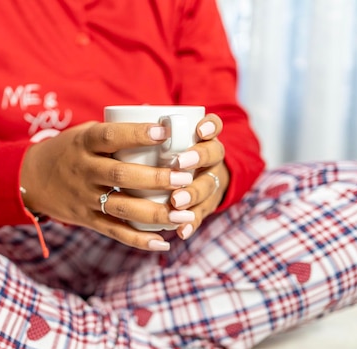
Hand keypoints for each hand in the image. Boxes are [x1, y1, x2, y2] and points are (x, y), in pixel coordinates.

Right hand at [20, 121, 194, 250]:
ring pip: (121, 208)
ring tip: (183, 214)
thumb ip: (117, 132)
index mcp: (84, 143)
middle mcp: (84, 170)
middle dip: (156, 178)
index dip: (137, 134)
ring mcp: (85, 197)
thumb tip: (165, 119)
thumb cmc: (70, 150)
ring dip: (155, 213)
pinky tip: (163, 243)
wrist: (32, 179)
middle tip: (185, 178)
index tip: (164, 131)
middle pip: (121, 175)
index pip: (110, 136)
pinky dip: (139, 240)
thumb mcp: (85, 133)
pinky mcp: (87, 219)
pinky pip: (114, 232)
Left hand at [169, 114, 228, 239]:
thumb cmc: (173, 153)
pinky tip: (182, 232)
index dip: (210, 127)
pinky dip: (190, 225)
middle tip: (180, 164)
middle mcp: (211, 160)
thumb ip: (158, 125)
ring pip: (207, 187)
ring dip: (192, 194)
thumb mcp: (170, 137)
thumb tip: (142, 108)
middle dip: (197, 159)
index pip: (214, 126)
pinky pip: (200, 216)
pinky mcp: (203, 208)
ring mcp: (210, 184)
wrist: (197, 180)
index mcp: (203, 138)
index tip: (199, 130)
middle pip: (212, 156)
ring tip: (176, 201)